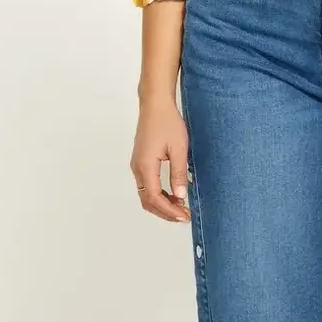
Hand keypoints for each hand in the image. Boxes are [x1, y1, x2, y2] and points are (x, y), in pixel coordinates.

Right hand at [131, 99, 191, 221]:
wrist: (155, 105)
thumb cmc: (167, 122)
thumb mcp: (178, 149)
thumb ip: (178, 173)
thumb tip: (181, 196)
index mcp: (145, 166)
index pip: (155, 198)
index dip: (169, 210)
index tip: (184, 216)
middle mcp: (137, 168)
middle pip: (147, 200)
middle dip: (165, 212)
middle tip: (184, 216)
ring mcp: (137, 165)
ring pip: (146, 194)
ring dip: (162, 204)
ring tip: (181, 207)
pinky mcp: (141, 161)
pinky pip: (147, 185)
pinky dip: (159, 194)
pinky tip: (174, 193)